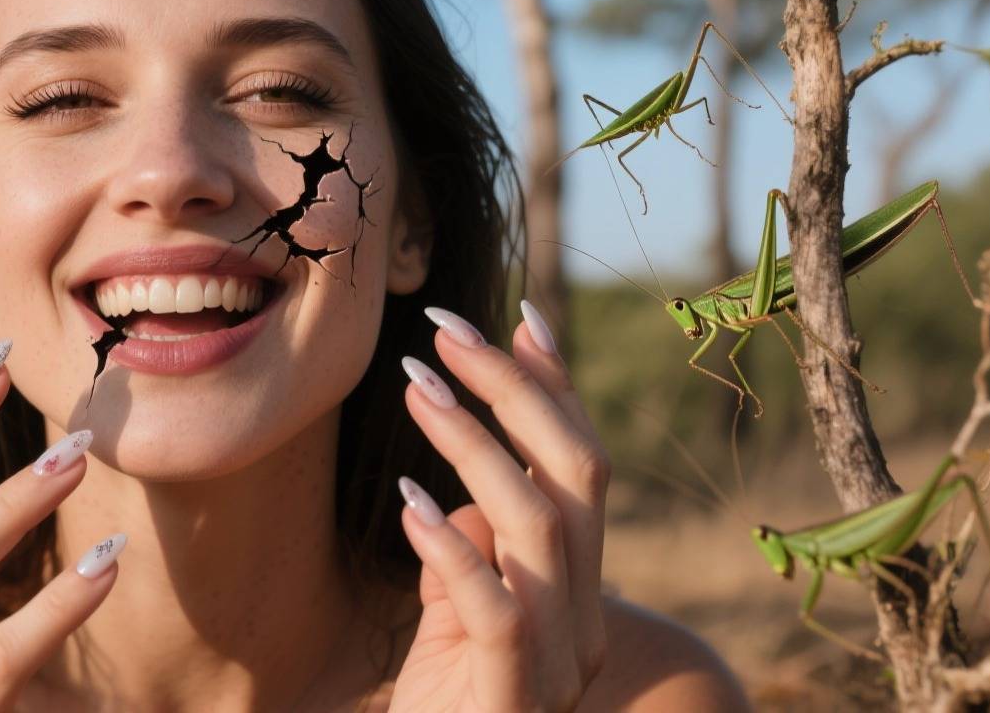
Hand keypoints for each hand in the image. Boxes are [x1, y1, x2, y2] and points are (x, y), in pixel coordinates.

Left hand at [388, 302, 608, 711]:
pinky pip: (498, 612)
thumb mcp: (451, 617)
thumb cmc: (440, 705)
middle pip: (578, 477)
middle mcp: (584, 618)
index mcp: (575, 588)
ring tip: (415, 388)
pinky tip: (406, 505)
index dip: (555, 390)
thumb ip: (470, 553)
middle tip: (446, 328)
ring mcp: (558, 662)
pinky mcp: (514, 699)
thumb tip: (463, 488)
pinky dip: (454, 552)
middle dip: (518, 391)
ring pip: (540, 528)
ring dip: (476, 446)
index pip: (580, 467)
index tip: (518, 315)